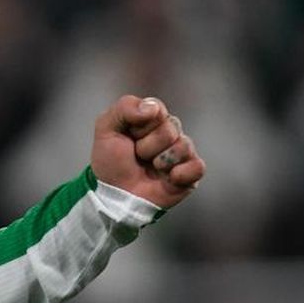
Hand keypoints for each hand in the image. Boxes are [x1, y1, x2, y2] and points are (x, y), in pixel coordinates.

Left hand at [89, 94, 205, 209]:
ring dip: (160, 161)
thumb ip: (125, 107)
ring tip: (149, 169)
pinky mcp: (190, 174)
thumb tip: (154, 108)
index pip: (157, 110)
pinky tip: (168, 179)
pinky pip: (197, 167)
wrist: (113, 195)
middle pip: (170, 129)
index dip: (140, 126)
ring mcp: (182, 154)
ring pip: (183, 146)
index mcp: (153, 119)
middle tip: (137, 157)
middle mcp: (171, 133)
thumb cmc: (110, 162)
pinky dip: (180, 174)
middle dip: (147, 146)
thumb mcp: (106, 128)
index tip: (129, 136)